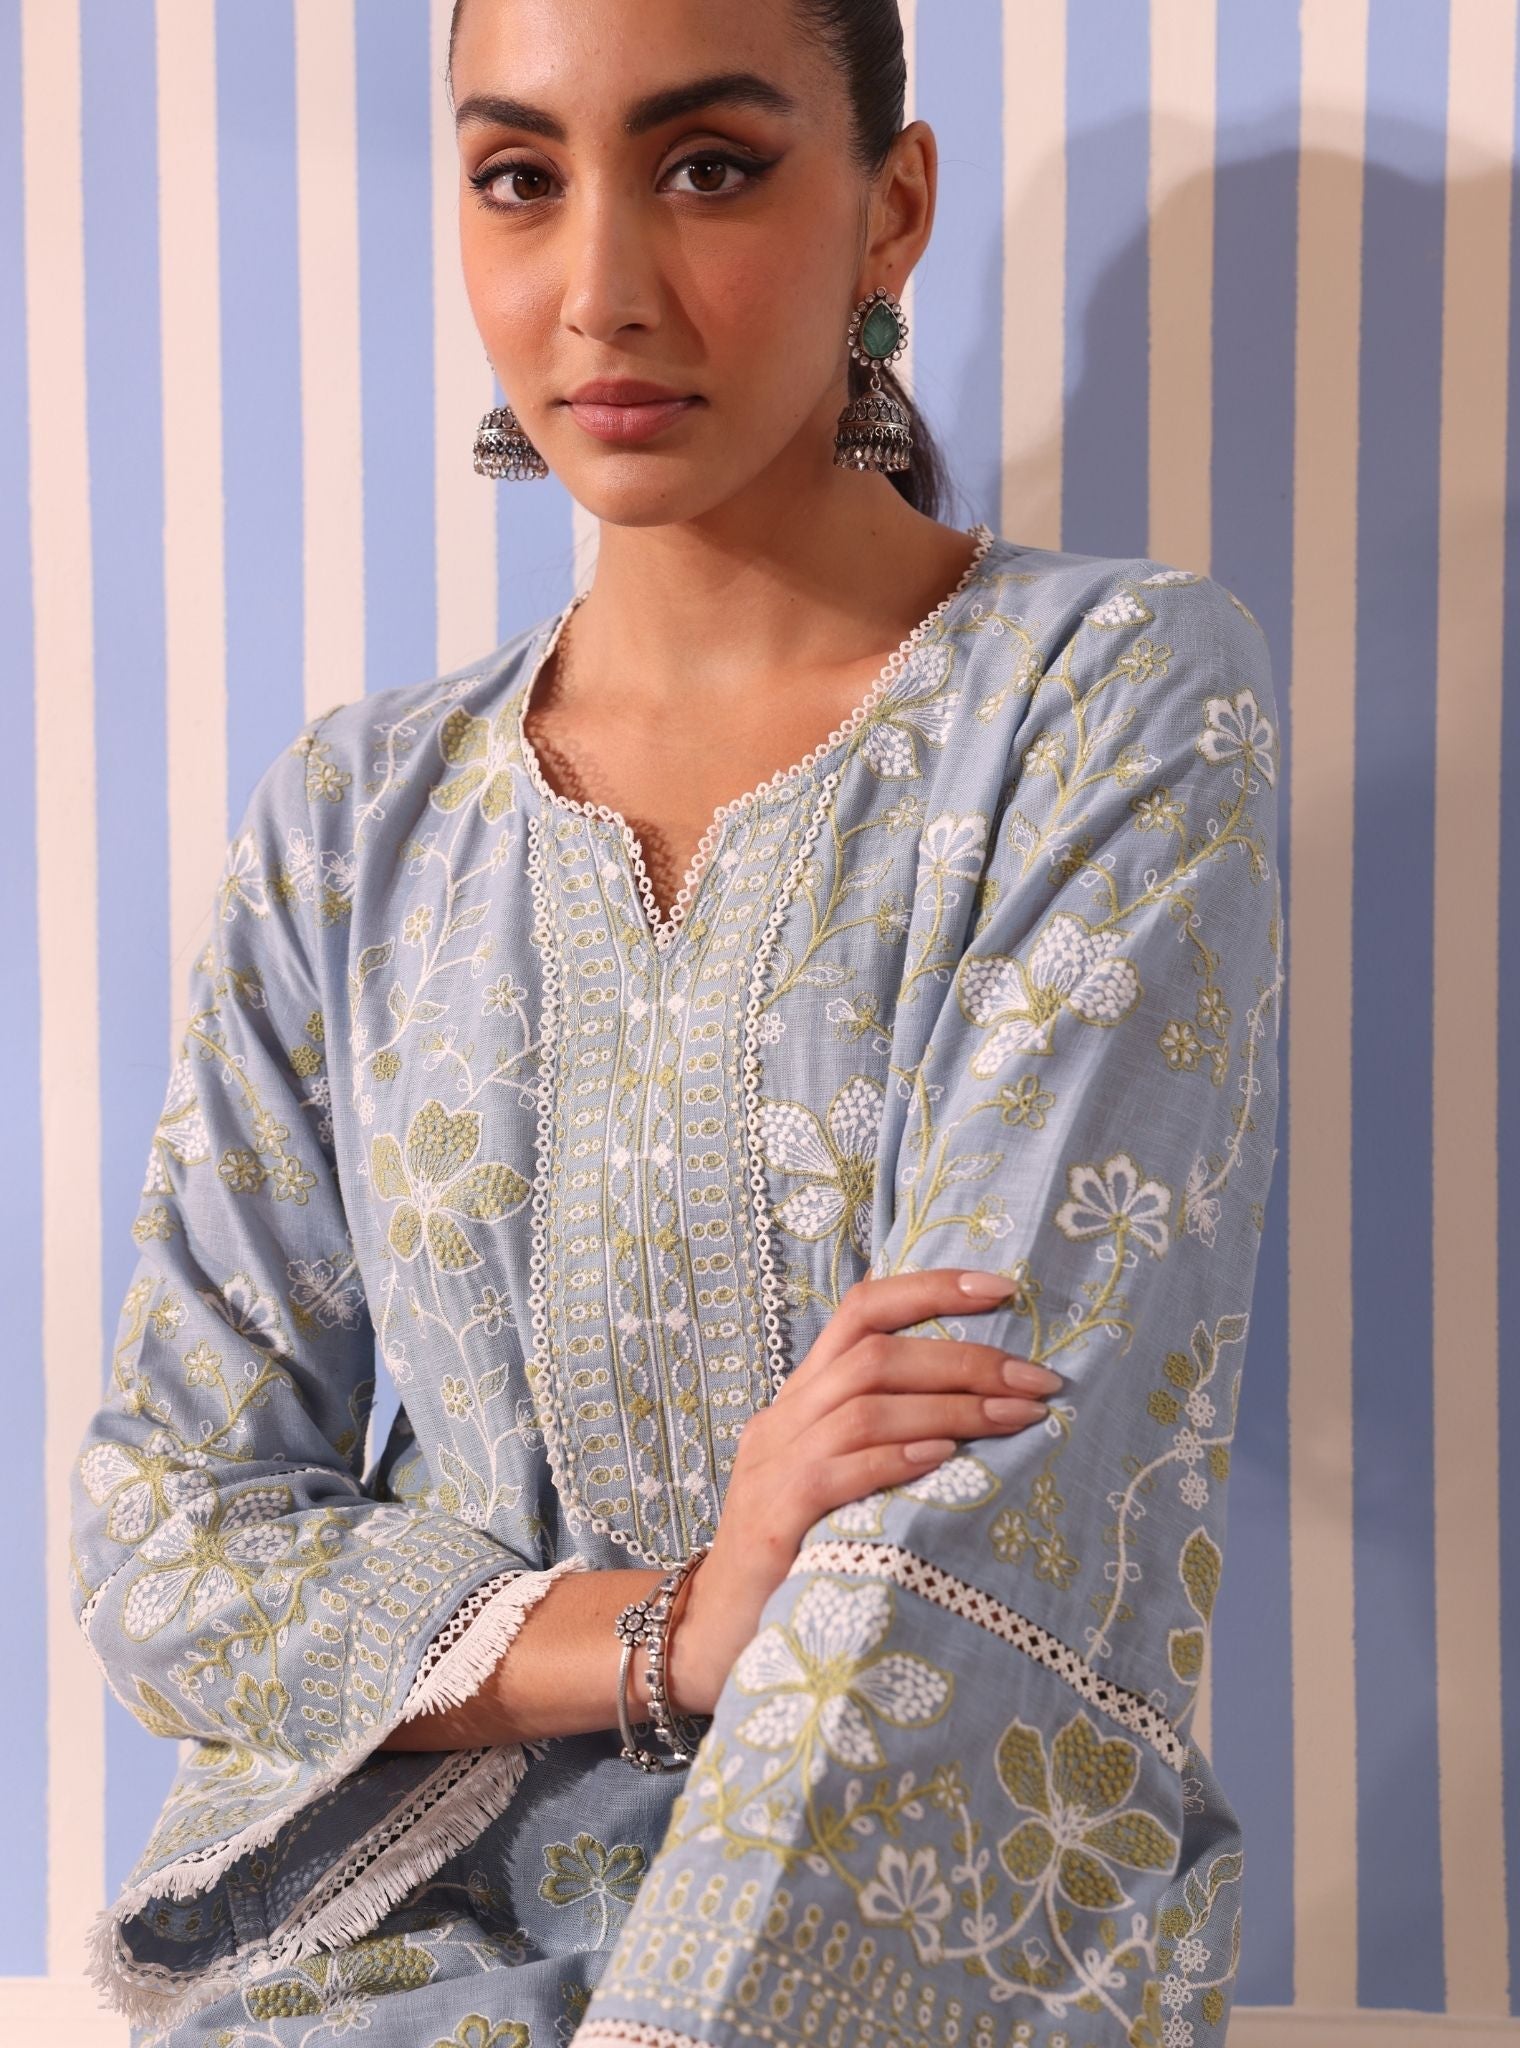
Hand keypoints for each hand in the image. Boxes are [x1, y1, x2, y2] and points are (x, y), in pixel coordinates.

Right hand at [665, 1266, 1062, 1715]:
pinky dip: (895, 1458)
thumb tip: (988, 1401)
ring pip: (864, 1406)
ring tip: (1017, 1418)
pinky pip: (837, 1471)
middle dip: (963, 1359)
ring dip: (950, 1407)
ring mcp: (772, 1467)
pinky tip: (946, 1457)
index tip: (1004, 1290)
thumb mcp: (837, 1476)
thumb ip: (886, 1434)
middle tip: (1036, 1380)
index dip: (930, 1289)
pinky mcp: (774, 1521)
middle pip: (874, 1355)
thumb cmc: (799, 1551)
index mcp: (803, 1397)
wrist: (716, 1634)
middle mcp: (783, 1419)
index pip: (860, 1311)